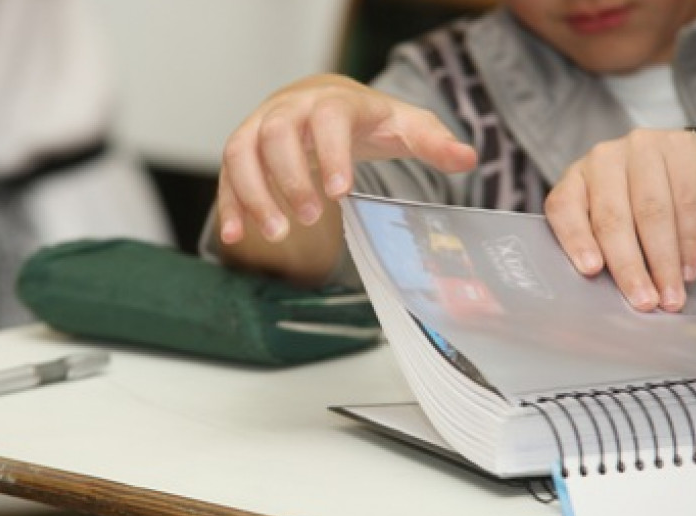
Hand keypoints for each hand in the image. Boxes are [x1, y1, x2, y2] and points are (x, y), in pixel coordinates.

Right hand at [216, 73, 476, 244]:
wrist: (318, 98)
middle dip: (289, 178)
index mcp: (332, 102)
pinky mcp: (243, 151)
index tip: (340, 192)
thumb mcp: (402, 123)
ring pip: (242, 154)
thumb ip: (432, 141)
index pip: (328, 119)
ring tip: (276, 234)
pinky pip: (227, 174)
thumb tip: (468, 159)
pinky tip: (236, 236)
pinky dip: (229, 204)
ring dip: (253, 194)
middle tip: (313, 217)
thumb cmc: (363, 118)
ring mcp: (259, 127)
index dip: (331, 153)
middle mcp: (288, 110)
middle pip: (276, 135)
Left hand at [545, 128, 695, 311]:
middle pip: (611, 218)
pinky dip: (688, 243)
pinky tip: (688, 269)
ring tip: (670, 295)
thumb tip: (600, 288)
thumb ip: (598, 242)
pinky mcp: (681, 149)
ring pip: (651, 212)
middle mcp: (603, 160)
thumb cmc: (638, 203)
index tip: (591, 270)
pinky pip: (685, 202)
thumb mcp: (611, 218)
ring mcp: (642, 150)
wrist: (687, 168)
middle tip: (642, 301)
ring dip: (663, 261)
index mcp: (575, 179)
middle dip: (629, 266)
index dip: (576, 240)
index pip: (564, 208)